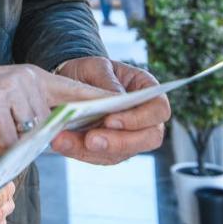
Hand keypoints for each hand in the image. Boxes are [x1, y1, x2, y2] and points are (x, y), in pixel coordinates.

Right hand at [0, 65, 110, 149]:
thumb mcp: (13, 98)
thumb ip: (35, 111)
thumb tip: (55, 137)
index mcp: (38, 77)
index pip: (76, 88)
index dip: (99, 99)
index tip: (123, 105)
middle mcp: (28, 78)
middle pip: (51, 121)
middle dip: (35, 137)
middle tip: (10, 135)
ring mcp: (11, 88)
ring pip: (31, 131)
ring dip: (15, 142)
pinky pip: (10, 138)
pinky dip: (1, 145)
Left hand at [50, 58, 168, 164]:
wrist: (71, 81)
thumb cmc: (89, 71)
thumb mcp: (96, 67)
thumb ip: (107, 81)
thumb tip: (116, 98)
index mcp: (147, 91)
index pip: (159, 109)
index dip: (140, 119)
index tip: (111, 120)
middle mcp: (144, 117)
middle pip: (148, 138)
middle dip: (120, 142)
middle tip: (91, 140)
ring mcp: (129, 136)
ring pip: (122, 153)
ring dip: (94, 151)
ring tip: (66, 141)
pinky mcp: (110, 148)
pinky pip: (100, 157)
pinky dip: (80, 152)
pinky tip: (63, 143)